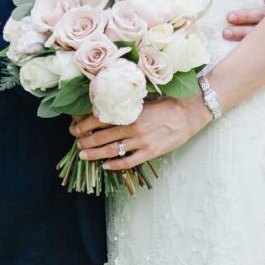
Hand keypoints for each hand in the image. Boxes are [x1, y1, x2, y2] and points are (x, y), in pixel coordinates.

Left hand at [70, 94, 210, 169]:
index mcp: (129, 111)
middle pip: (100, 136)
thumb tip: (106, 107)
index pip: (99, 119)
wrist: (189, 111)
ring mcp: (141, 141)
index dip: (83, 125)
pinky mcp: (150, 152)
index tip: (74, 128)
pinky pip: (128, 162)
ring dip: (94, 154)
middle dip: (85, 141)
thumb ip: (126, 105)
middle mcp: (132, 127)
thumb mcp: (143, 99)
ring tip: (84, 155)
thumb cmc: (166, 102)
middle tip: (76, 144)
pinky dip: (115, 165)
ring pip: (110, 151)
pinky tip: (105, 166)